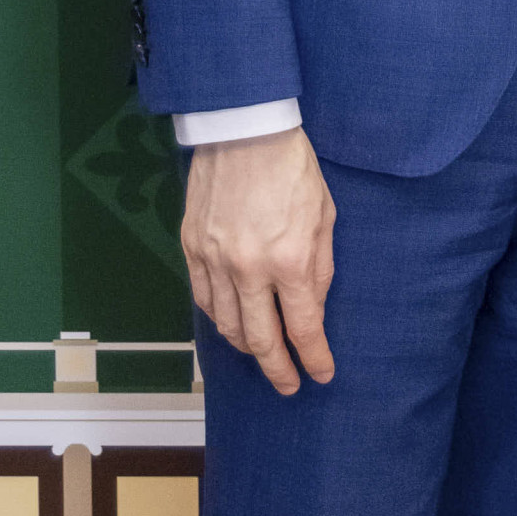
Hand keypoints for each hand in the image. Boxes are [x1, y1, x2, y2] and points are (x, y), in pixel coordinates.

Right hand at [182, 126, 336, 395]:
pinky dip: (218, 318)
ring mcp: (214, 260)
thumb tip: (312, 308)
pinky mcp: (191, 247)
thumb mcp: (325, 218)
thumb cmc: (292, 169)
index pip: (302, 328)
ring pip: (225, 325)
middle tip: (288, 384)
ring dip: (246, 347)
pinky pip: (203, 298)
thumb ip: (319, 269)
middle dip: (278, 370)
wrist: (244, 130)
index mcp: (289, 261)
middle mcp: (248, 268)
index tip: (321, 374)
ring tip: (262, 354)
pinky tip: (232, 322)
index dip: (314, 358)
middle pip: (260, 340)